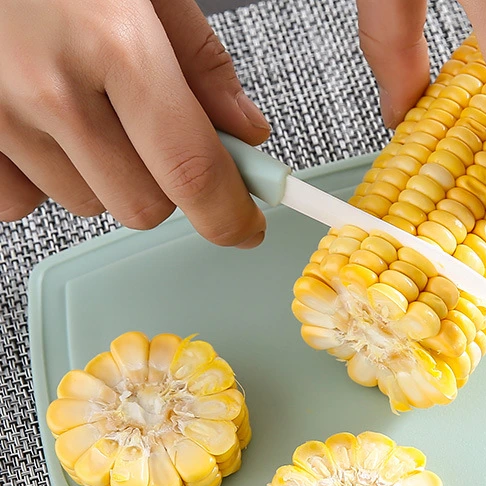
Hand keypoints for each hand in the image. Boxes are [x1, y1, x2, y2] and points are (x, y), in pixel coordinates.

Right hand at [0, 0, 269, 247]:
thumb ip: (199, 61)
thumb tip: (244, 130)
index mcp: (113, 42)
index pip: (192, 172)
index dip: (229, 214)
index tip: (244, 226)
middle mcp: (49, 87)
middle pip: (142, 206)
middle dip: (160, 182)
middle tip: (147, 130)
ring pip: (86, 203)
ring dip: (98, 173)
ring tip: (75, 102)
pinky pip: (22, 201)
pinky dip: (40, 175)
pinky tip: (36, 122)